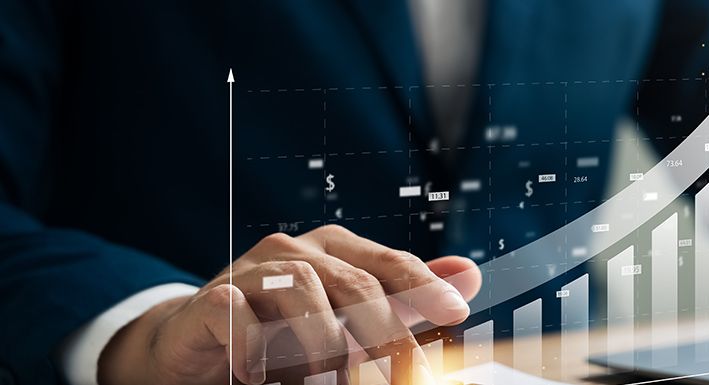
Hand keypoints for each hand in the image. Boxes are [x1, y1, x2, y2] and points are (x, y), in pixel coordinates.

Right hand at [99, 225, 481, 384]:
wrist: (193, 342)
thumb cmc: (279, 328)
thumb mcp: (347, 315)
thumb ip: (404, 297)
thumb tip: (469, 275)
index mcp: (335, 251)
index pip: (390, 264)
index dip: (424, 287)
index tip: (455, 314)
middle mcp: (296, 252)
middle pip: (354, 283)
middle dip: (384, 331)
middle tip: (402, 373)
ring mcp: (251, 272)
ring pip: (301, 289)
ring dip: (322, 341)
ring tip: (332, 378)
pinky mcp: (210, 300)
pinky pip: (237, 311)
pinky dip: (254, 345)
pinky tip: (261, 375)